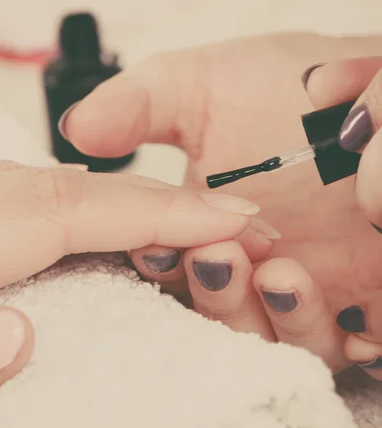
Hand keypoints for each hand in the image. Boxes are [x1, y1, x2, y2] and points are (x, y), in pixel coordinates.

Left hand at [0, 160, 260, 410]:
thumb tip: (22, 337)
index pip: (88, 210)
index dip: (168, 211)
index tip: (236, 217)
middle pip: (92, 192)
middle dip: (174, 203)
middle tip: (243, 224)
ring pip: (74, 191)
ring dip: (141, 204)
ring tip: (198, 226)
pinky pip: (50, 201)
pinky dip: (99, 210)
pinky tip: (116, 229)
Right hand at [61, 32, 381, 375]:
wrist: (362, 86)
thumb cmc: (284, 83)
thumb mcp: (200, 85)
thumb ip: (138, 107)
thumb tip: (74, 129)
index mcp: (208, 232)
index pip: (173, 271)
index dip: (161, 265)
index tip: (157, 242)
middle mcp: (257, 266)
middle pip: (226, 317)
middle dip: (217, 297)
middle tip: (216, 254)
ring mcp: (318, 285)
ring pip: (288, 340)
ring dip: (278, 320)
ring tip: (279, 274)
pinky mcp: (373, 294)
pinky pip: (366, 345)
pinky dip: (356, 344)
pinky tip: (350, 318)